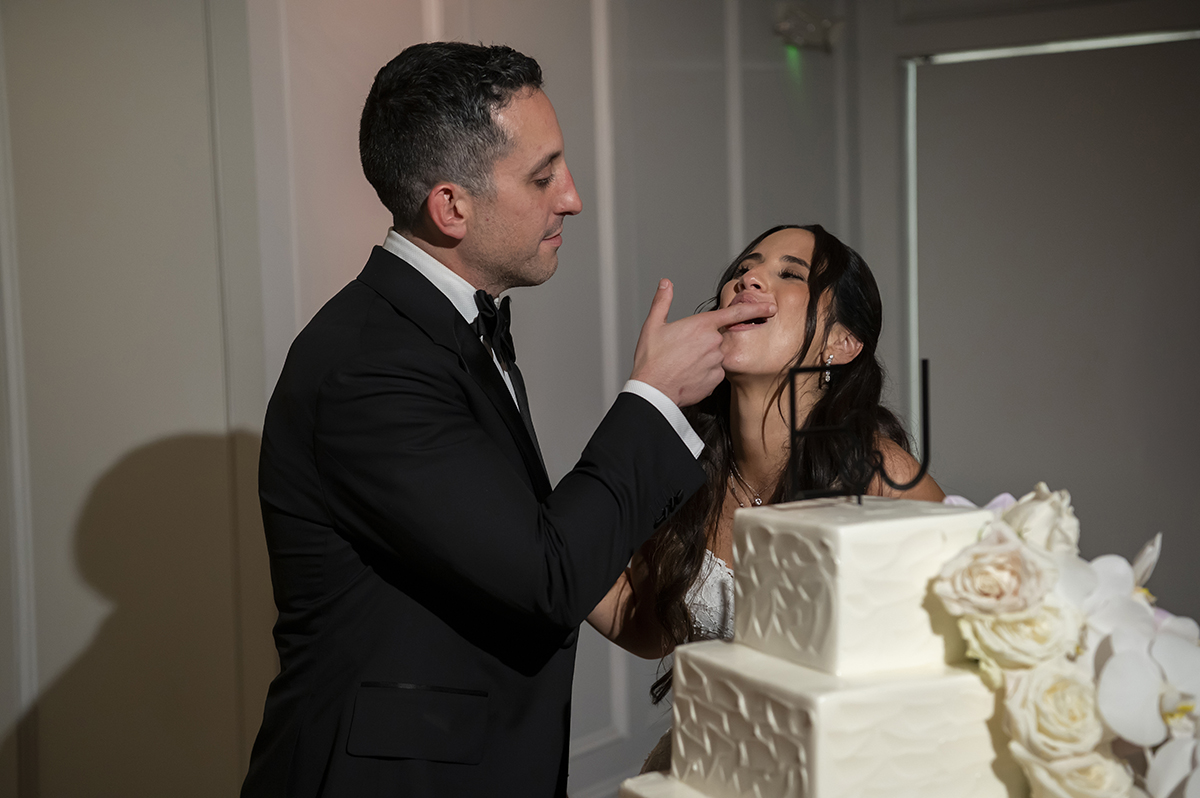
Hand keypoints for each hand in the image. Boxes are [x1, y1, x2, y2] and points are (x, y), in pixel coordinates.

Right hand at [630, 279, 775, 406]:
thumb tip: (665, 284)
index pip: (735, 313)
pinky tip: (688, 375)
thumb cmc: (651, 359)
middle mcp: (713, 342)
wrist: (653, 390)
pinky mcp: (715, 380)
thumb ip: (663, 301)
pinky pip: (714, 373)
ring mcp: (716, 362)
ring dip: (703, 359)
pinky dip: (703, 374)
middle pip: (717, 338)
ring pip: (715, 356)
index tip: (769, 308)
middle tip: (683, 352)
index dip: (755, 309)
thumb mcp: (653, 325)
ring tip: (682, 365)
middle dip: (703, 343)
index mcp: (701, 325)